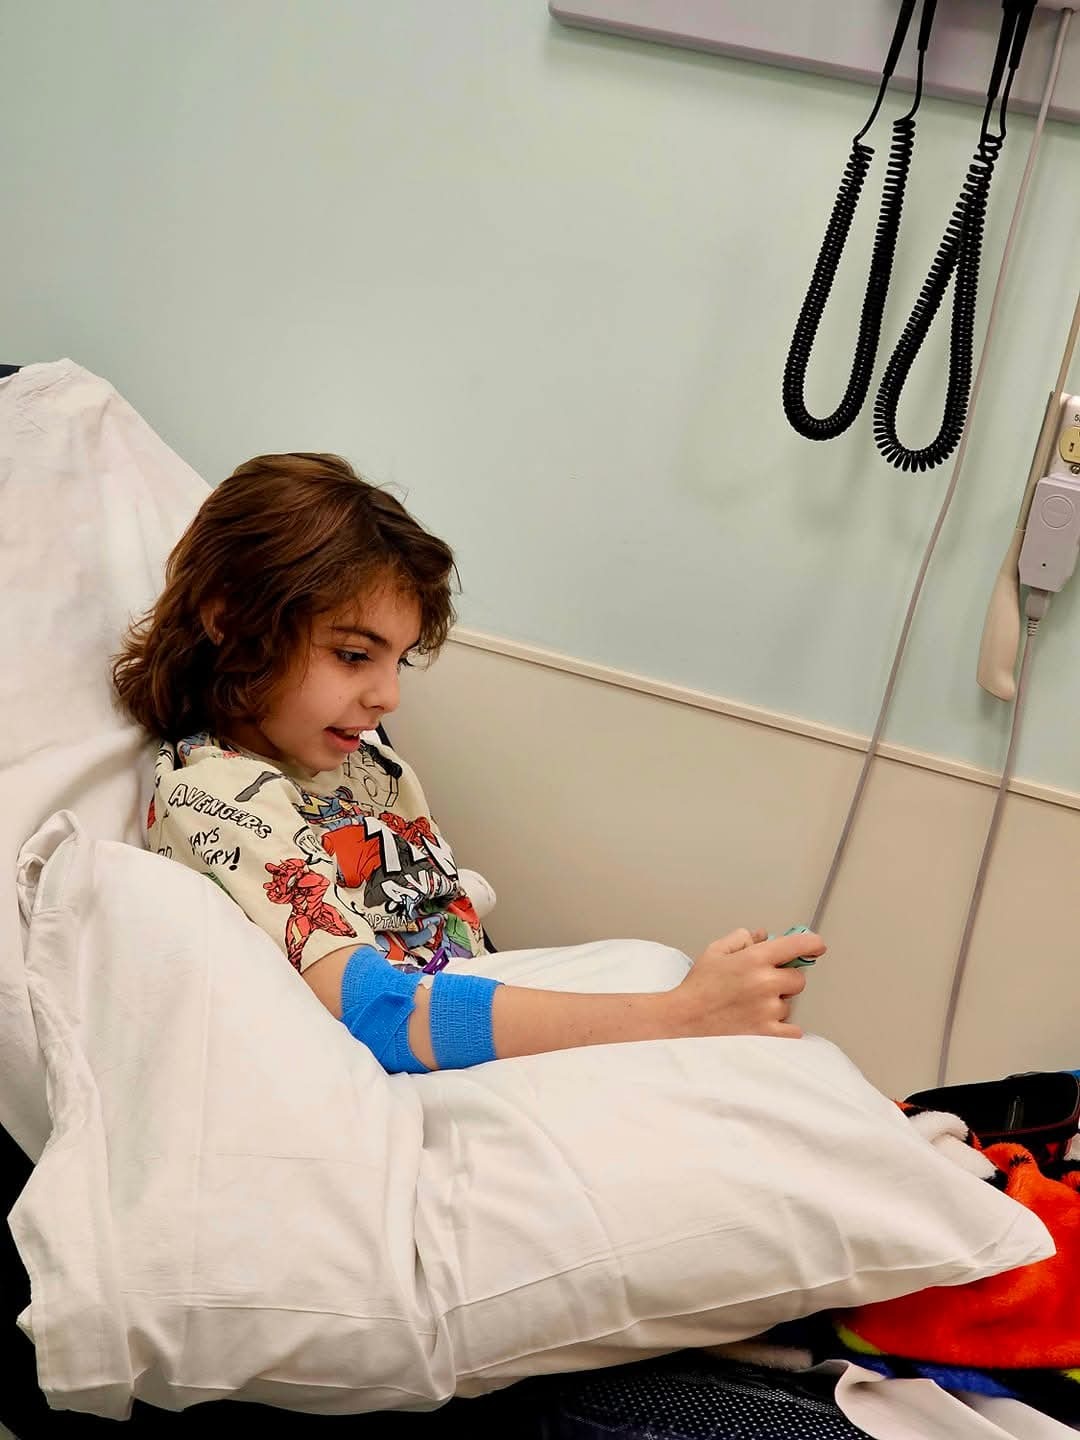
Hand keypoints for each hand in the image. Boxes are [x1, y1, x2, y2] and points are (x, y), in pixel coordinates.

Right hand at [662, 927, 825, 1039]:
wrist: (683, 1020)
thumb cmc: (697, 987)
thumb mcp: (715, 951)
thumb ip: (742, 939)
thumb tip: (764, 936)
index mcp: (754, 959)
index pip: (797, 946)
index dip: (811, 943)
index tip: (817, 946)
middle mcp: (765, 983)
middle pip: (799, 978)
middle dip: (785, 978)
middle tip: (765, 982)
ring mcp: (767, 1009)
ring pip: (790, 1004)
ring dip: (778, 1003)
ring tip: (751, 1005)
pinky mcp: (767, 1032)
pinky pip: (792, 1029)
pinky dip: (783, 1026)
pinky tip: (763, 1021)